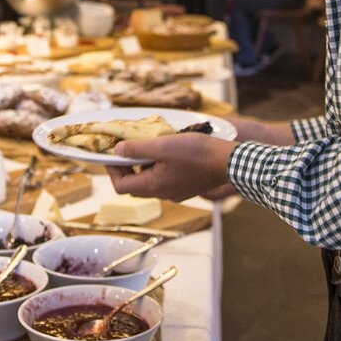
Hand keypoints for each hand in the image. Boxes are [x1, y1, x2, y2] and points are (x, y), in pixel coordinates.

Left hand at [105, 134, 231, 201]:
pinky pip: (164, 180)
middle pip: (134, 186)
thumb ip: (137, 149)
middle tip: (127, 148)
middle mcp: (163, 194)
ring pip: (150, 182)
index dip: (112, 169)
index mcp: (153, 186)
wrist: (228, 162)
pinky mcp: (186, 187)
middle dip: (126, 167)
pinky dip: (157, 167)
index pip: (120, 186)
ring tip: (147, 146)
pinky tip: (166, 152)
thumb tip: (117, 151)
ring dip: (143, 166)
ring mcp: (176, 192)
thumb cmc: (196, 153)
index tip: (112, 152)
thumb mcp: (162, 146)